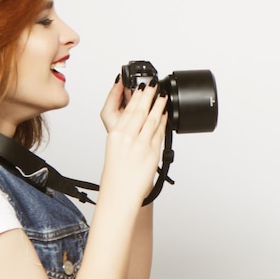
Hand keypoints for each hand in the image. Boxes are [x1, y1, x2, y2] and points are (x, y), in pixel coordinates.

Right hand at [99, 75, 166, 205]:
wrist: (120, 194)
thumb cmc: (115, 176)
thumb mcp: (114, 150)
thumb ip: (124, 135)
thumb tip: (135, 123)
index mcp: (115, 135)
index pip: (128, 111)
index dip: (137, 97)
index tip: (142, 87)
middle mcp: (127, 138)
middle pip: (140, 111)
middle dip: (148, 96)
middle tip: (154, 85)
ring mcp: (140, 145)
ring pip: (152, 120)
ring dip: (159, 106)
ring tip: (163, 96)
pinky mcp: (152, 153)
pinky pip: (159, 133)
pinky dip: (163, 122)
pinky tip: (166, 115)